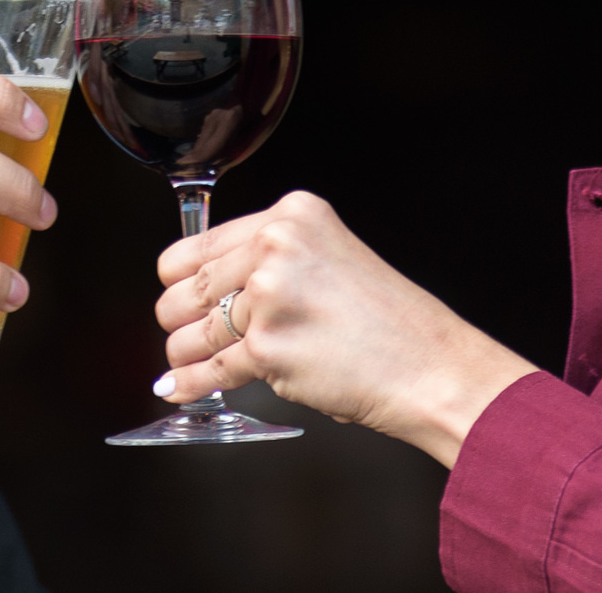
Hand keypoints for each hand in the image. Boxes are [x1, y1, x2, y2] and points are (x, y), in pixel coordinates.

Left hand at [152, 191, 535, 466]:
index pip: (201, 243)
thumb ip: (271, 262)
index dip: (178, 275)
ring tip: (182, 362)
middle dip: (178, 317)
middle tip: (179, 332)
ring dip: (184, 353)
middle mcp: (276, 246)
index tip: (172, 289)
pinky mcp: (269, 347)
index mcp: (292, 215)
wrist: (430, 366)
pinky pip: (212, 370)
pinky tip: (179, 386)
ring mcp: (270, 296)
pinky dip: (190, 383)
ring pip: (195, 330)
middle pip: (190, 286)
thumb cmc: (389, 323)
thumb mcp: (328, 259)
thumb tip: (207, 288)